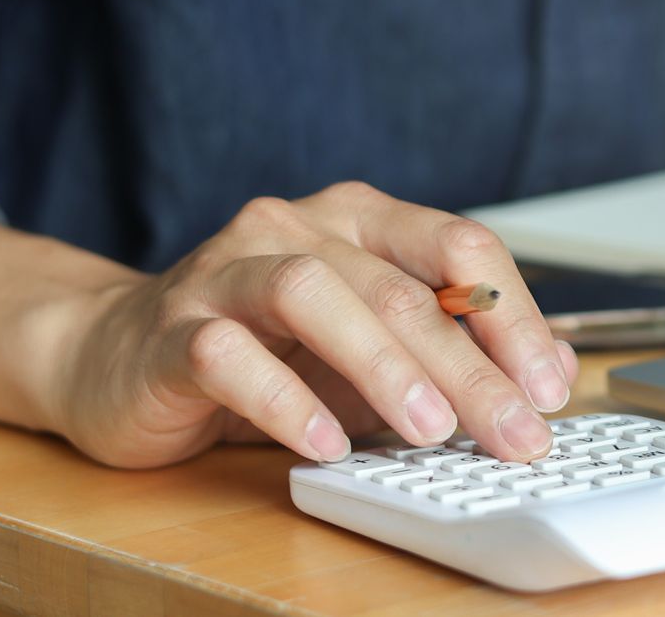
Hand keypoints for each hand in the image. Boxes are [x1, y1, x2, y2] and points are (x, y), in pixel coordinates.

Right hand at [47, 182, 575, 468]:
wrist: (113, 357)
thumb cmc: (261, 351)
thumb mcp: (372, 352)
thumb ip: (454, 354)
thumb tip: (551, 375)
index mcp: (360, 221)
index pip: (460, 245)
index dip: (515, 315)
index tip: (550, 386)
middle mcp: (296, 228)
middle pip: (400, 288)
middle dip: (470, 370)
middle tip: (515, 433)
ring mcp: (227, 271)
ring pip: (314, 296)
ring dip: (383, 367)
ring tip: (429, 431)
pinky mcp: (172, 330)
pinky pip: (230, 356)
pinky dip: (285, 401)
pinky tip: (325, 442)